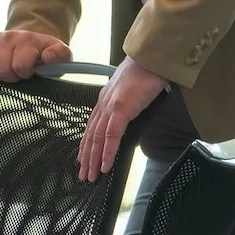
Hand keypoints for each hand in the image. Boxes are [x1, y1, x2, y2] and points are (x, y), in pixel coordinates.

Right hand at [0, 29, 72, 80]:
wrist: (31, 40)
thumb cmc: (45, 54)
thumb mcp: (61, 55)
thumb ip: (60, 56)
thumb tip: (48, 57)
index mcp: (29, 41)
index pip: (19, 65)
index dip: (24, 73)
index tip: (30, 70)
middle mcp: (10, 36)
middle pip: (0, 69)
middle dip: (10, 75)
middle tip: (18, 72)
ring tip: (7, 70)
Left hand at [78, 57, 166, 181]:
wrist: (151, 57)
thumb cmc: (145, 71)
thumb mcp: (131, 91)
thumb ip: (126, 104)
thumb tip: (128, 115)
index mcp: (104, 100)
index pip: (91, 126)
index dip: (86, 144)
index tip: (82, 159)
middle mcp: (103, 104)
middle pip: (90, 135)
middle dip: (86, 157)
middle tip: (83, 175)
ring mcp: (110, 107)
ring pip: (97, 139)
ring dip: (93, 160)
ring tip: (91, 176)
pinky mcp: (121, 109)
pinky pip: (111, 135)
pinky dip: (107, 152)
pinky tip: (105, 166)